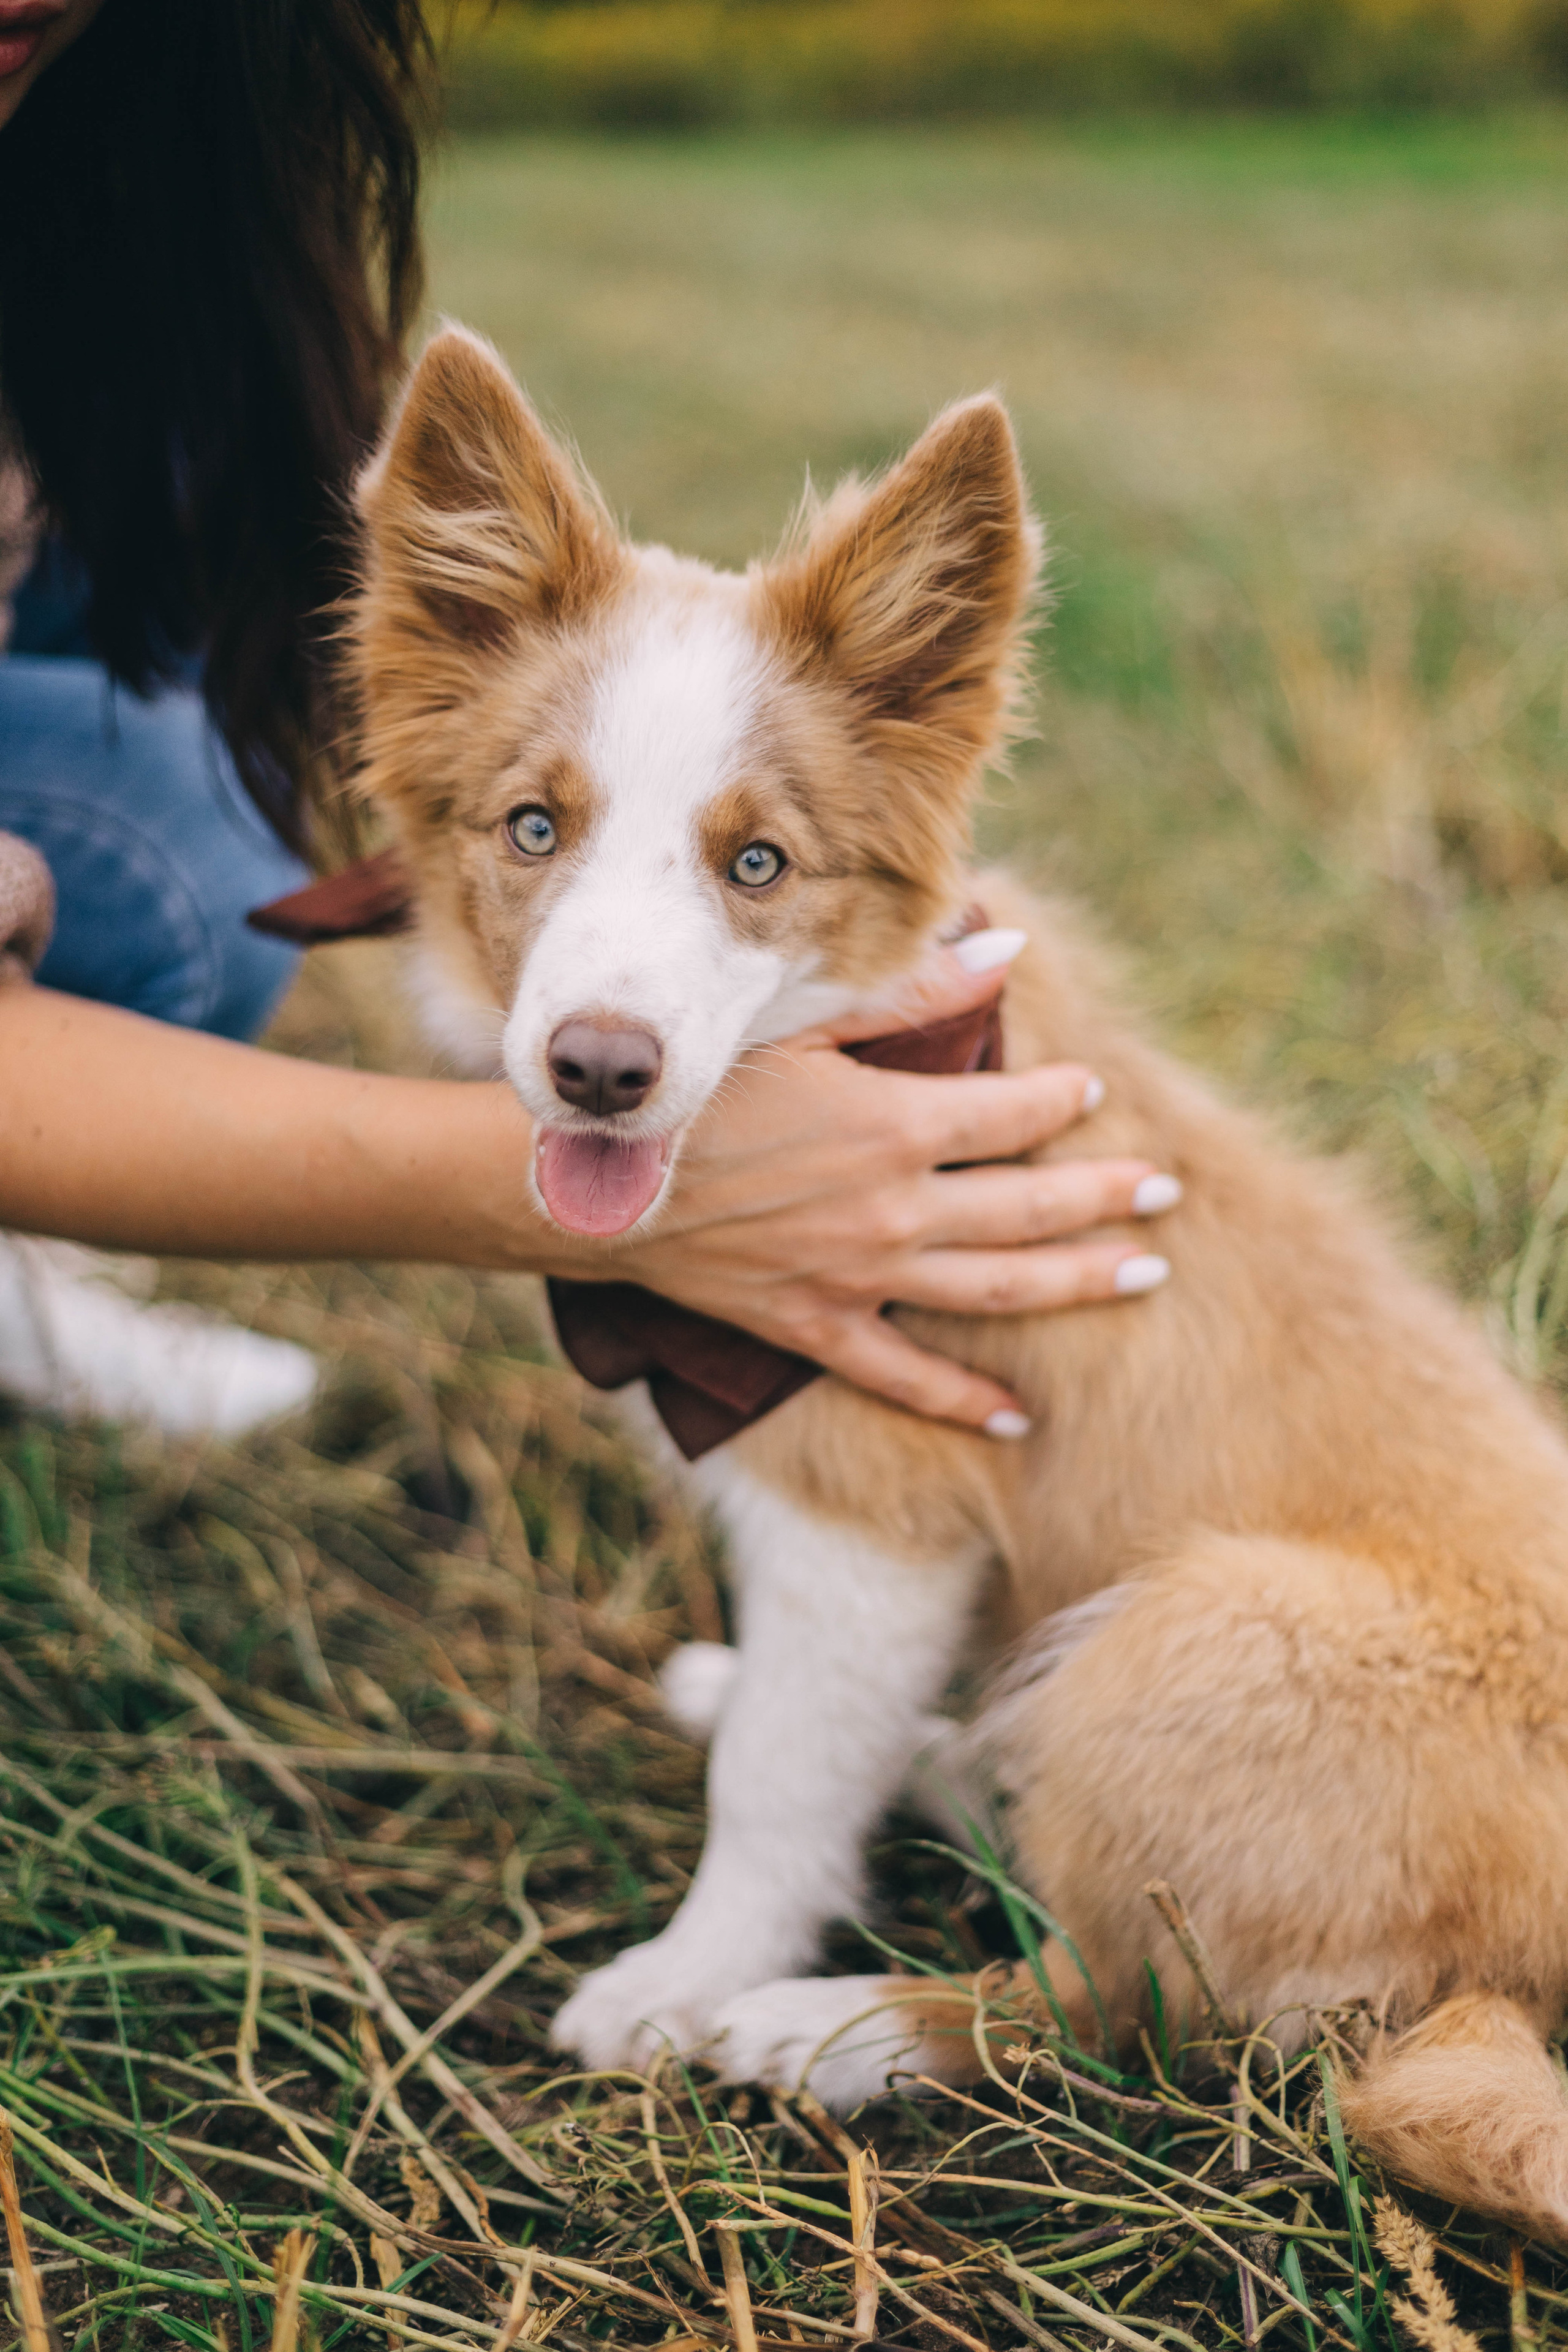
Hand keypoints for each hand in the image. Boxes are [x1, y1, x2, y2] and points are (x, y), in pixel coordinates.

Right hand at [616, 931, 1177, 1434]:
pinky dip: (965, 1400)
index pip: (1014, 1112)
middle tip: (1164, 1192)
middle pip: (1029, 1208)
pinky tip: (1019, 1414)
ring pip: (998, 1289)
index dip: (1061, 1099)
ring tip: (1144, 1274)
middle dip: (1106, 1198)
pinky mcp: (818, 1328)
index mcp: (896, 1125)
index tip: (1090, 1090)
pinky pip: (908, 1377)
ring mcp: (862, 1278)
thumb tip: (1005, 948)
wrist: (596, 1185)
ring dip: (1078, 1281)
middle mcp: (895, 1209)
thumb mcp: (801, 1023)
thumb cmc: (694, 1090)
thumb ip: (911, 993)